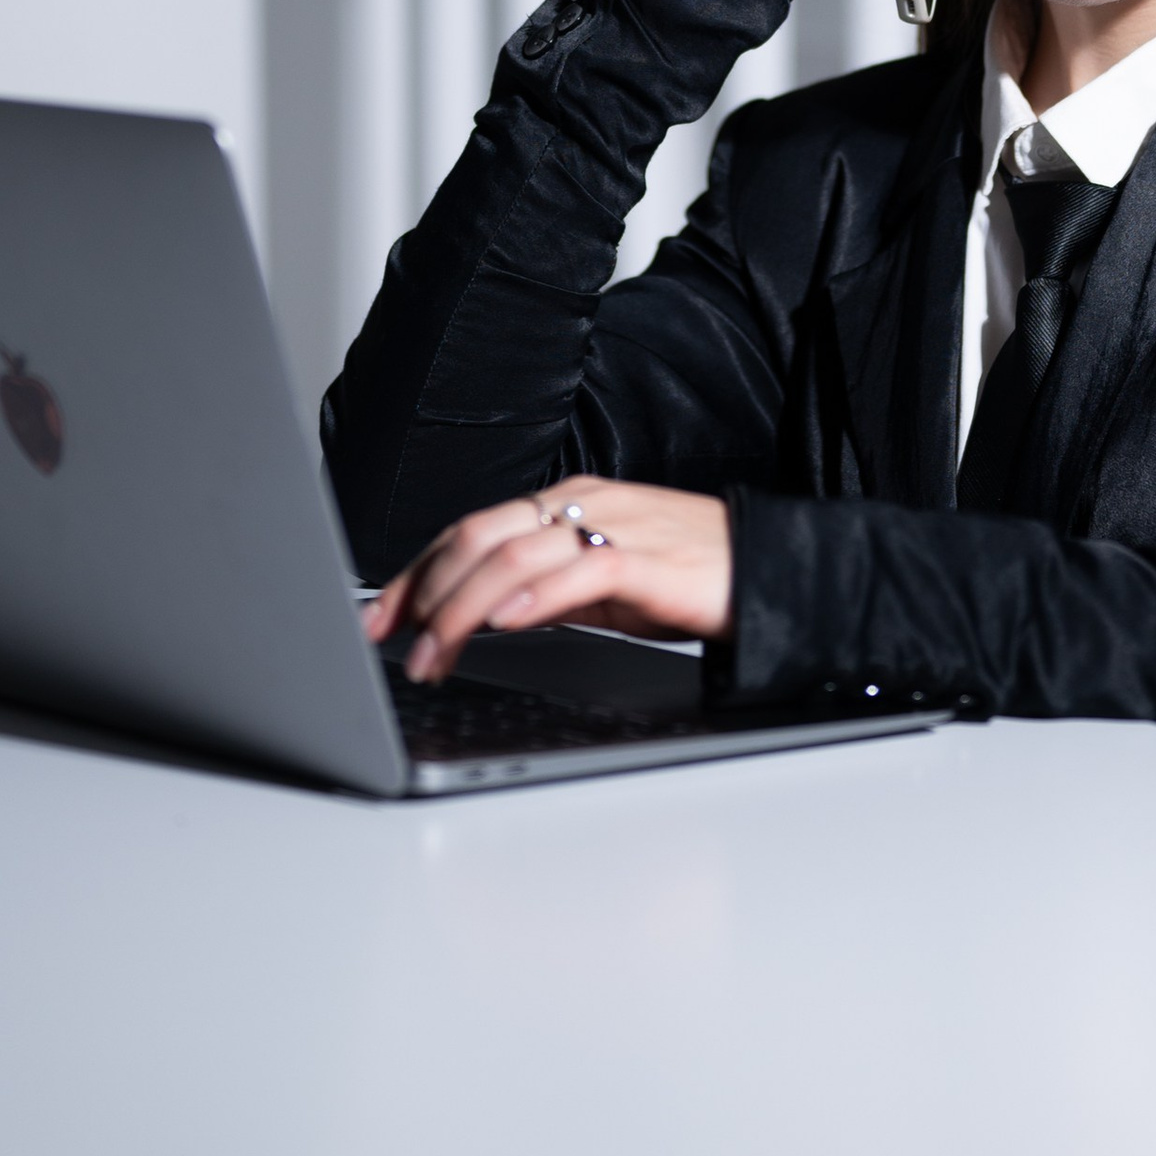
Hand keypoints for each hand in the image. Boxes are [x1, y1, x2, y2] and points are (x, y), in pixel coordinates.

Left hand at [365, 482, 732, 682]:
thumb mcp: (603, 584)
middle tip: (394, 642)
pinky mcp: (648, 560)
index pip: (473, 529)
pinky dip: (533, 598)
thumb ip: (547, 591)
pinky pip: (578, 572)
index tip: (383, 615)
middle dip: (426, 591)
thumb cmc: (692, 577)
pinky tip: (505, 623)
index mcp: (568, 503)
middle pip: (480, 535)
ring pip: (515, 555)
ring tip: (435, 652)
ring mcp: (615, 527)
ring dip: (462, 609)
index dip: (419, 572)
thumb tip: (485, 616)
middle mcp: (584, 504)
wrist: (772, 570)